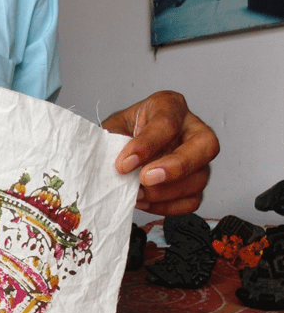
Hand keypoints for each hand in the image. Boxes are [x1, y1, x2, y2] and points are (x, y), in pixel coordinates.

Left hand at [103, 91, 219, 215]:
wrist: (125, 149)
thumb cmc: (124, 133)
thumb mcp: (113, 128)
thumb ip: (111, 142)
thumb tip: (107, 164)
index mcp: (170, 106)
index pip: (168, 122)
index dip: (146, 146)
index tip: (123, 164)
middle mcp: (192, 129)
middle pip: (206, 145)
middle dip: (176, 166)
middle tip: (145, 179)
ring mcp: (199, 158)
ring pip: (199, 178)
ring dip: (165, 193)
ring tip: (137, 194)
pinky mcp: (196, 183)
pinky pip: (192, 200)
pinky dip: (167, 206)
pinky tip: (145, 202)